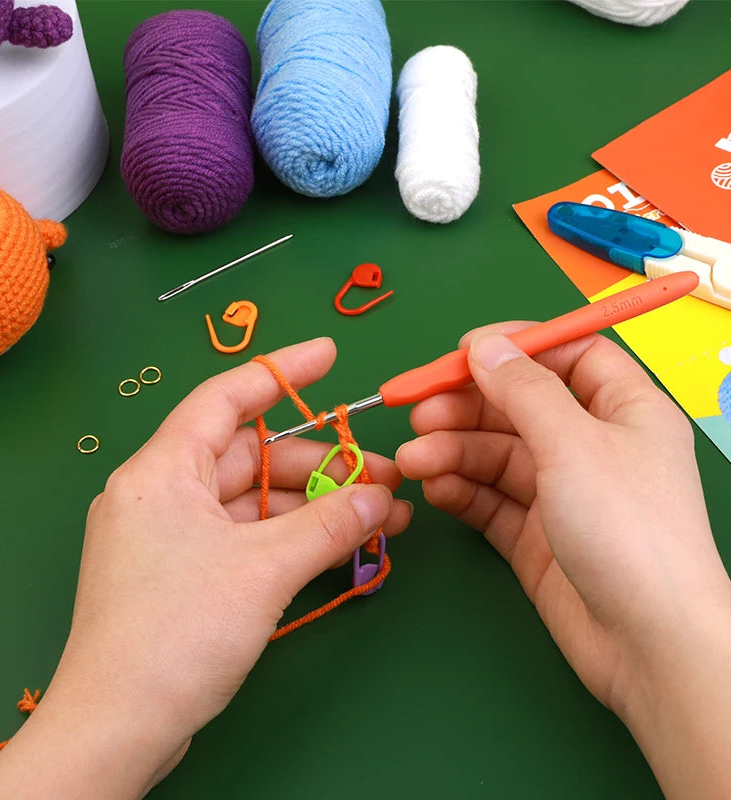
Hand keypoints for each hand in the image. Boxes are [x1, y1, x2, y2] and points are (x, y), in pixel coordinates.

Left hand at [0, 337, 411, 799]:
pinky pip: (246, 539)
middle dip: (322, 465)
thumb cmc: (179, 630)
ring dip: (315, 509)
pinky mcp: (184, 577)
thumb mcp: (262, 569)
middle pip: (252, 459)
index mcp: (163, 471)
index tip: (328, 354)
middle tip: (385, 479)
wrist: (119, 730)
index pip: (225, 400)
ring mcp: (172, 539)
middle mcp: (163, 495)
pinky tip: (341, 545)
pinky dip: (291, 540)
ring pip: (255, 504)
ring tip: (382, 518)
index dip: (280, 371)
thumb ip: (327, 524)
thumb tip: (381, 496)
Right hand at [396, 325, 730, 798]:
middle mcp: (590, 445)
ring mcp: (560, 492)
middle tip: (420, 414)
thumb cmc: (625, 525)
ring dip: (452, 452)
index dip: (517, 347)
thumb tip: (484, 345)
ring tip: (414, 460)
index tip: (464, 353)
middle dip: (466, 408)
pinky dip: (461, 491)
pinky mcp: (534, 535)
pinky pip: (490, 500)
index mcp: (623, 409)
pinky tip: (435, 490)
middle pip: (519, 407)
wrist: (646, 643)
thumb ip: (524, 390)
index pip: (569, 356)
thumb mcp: (573, 443)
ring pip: (496, 456)